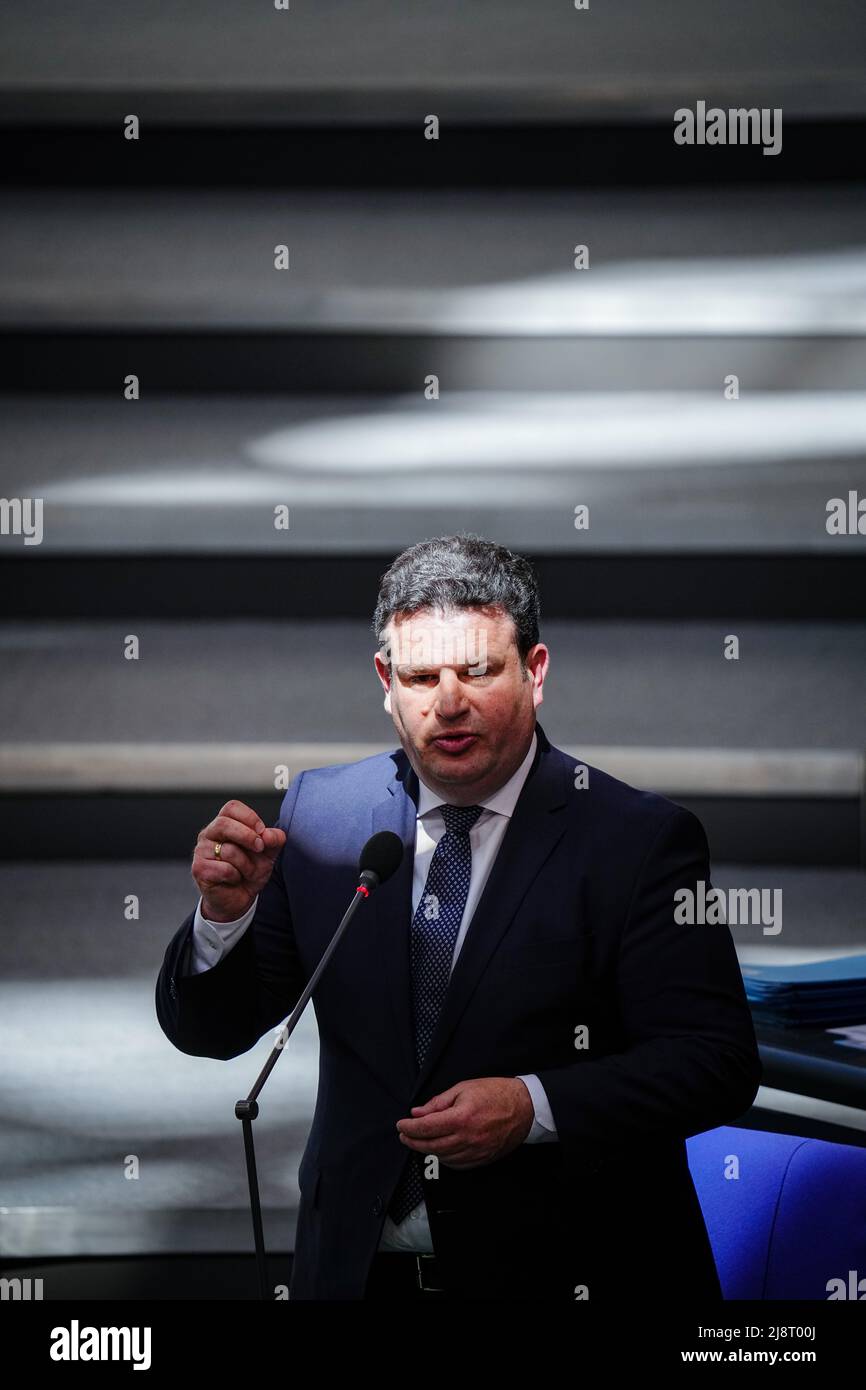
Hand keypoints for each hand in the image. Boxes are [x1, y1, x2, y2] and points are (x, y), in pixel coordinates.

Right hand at [192, 798, 285, 922]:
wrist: (239, 898)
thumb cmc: (249, 871)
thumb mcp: (268, 853)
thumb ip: (273, 840)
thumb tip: (270, 835)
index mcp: (224, 824)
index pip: (232, 807)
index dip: (249, 817)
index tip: (262, 831)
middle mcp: (209, 834)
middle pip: (224, 823)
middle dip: (248, 837)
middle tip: (260, 848)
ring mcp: (201, 851)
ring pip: (228, 850)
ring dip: (246, 864)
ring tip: (247, 872)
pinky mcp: (199, 869)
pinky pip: (224, 869)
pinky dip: (236, 876)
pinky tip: (234, 879)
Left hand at [395, 1077, 534, 1169]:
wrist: (524, 1108)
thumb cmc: (496, 1093)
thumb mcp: (464, 1089)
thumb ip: (439, 1102)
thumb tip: (417, 1112)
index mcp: (461, 1117)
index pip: (426, 1127)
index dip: (409, 1127)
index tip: (401, 1125)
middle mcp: (467, 1138)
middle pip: (431, 1146)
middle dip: (413, 1141)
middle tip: (404, 1135)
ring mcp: (475, 1151)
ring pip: (442, 1157)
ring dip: (427, 1151)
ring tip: (420, 1141)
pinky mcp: (482, 1159)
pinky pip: (457, 1164)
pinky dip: (444, 1158)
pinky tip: (439, 1150)